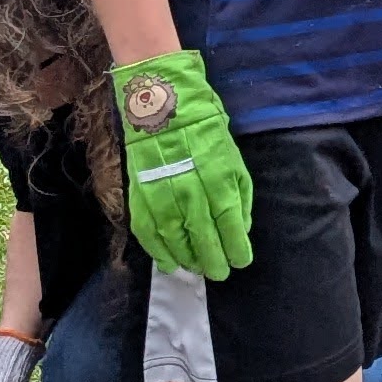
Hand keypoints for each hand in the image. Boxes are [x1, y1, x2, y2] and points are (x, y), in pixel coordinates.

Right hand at [111, 53, 253, 279]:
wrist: (163, 108)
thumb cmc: (205, 132)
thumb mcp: (234, 159)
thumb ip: (240, 195)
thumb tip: (241, 227)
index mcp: (218, 180)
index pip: (230, 225)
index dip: (237, 249)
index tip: (240, 262)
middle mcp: (191, 192)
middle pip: (204, 239)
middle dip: (214, 261)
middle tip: (218, 273)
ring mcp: (162, 196)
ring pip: (175, 241)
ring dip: (187, 260)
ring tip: (196, 268)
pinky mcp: (140, 196)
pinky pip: (148, 233)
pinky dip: (159, 252)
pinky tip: (169, 262)